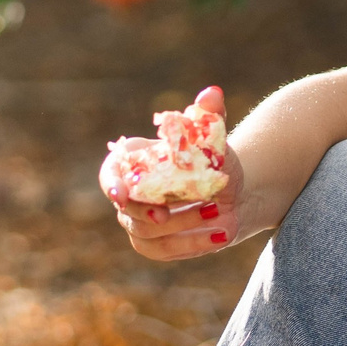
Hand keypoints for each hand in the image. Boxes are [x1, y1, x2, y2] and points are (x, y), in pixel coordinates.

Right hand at [99, 86, 250, 259]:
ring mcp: (140, 223)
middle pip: (127, 210)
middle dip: (146, 212)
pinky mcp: (157, 246)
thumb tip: (212, 94)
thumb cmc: (215, 161)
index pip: (110, 174)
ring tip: (217, 212)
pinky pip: (167, 251)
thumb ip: (209, 115)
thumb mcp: (214, 138)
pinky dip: (195, 244)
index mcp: (134, 164)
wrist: (236, 192)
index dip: (112, 185)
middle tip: (166, 212)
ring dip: (182, 225)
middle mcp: (130, 196)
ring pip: (148, 234)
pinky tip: (222, 234)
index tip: (122, 194)